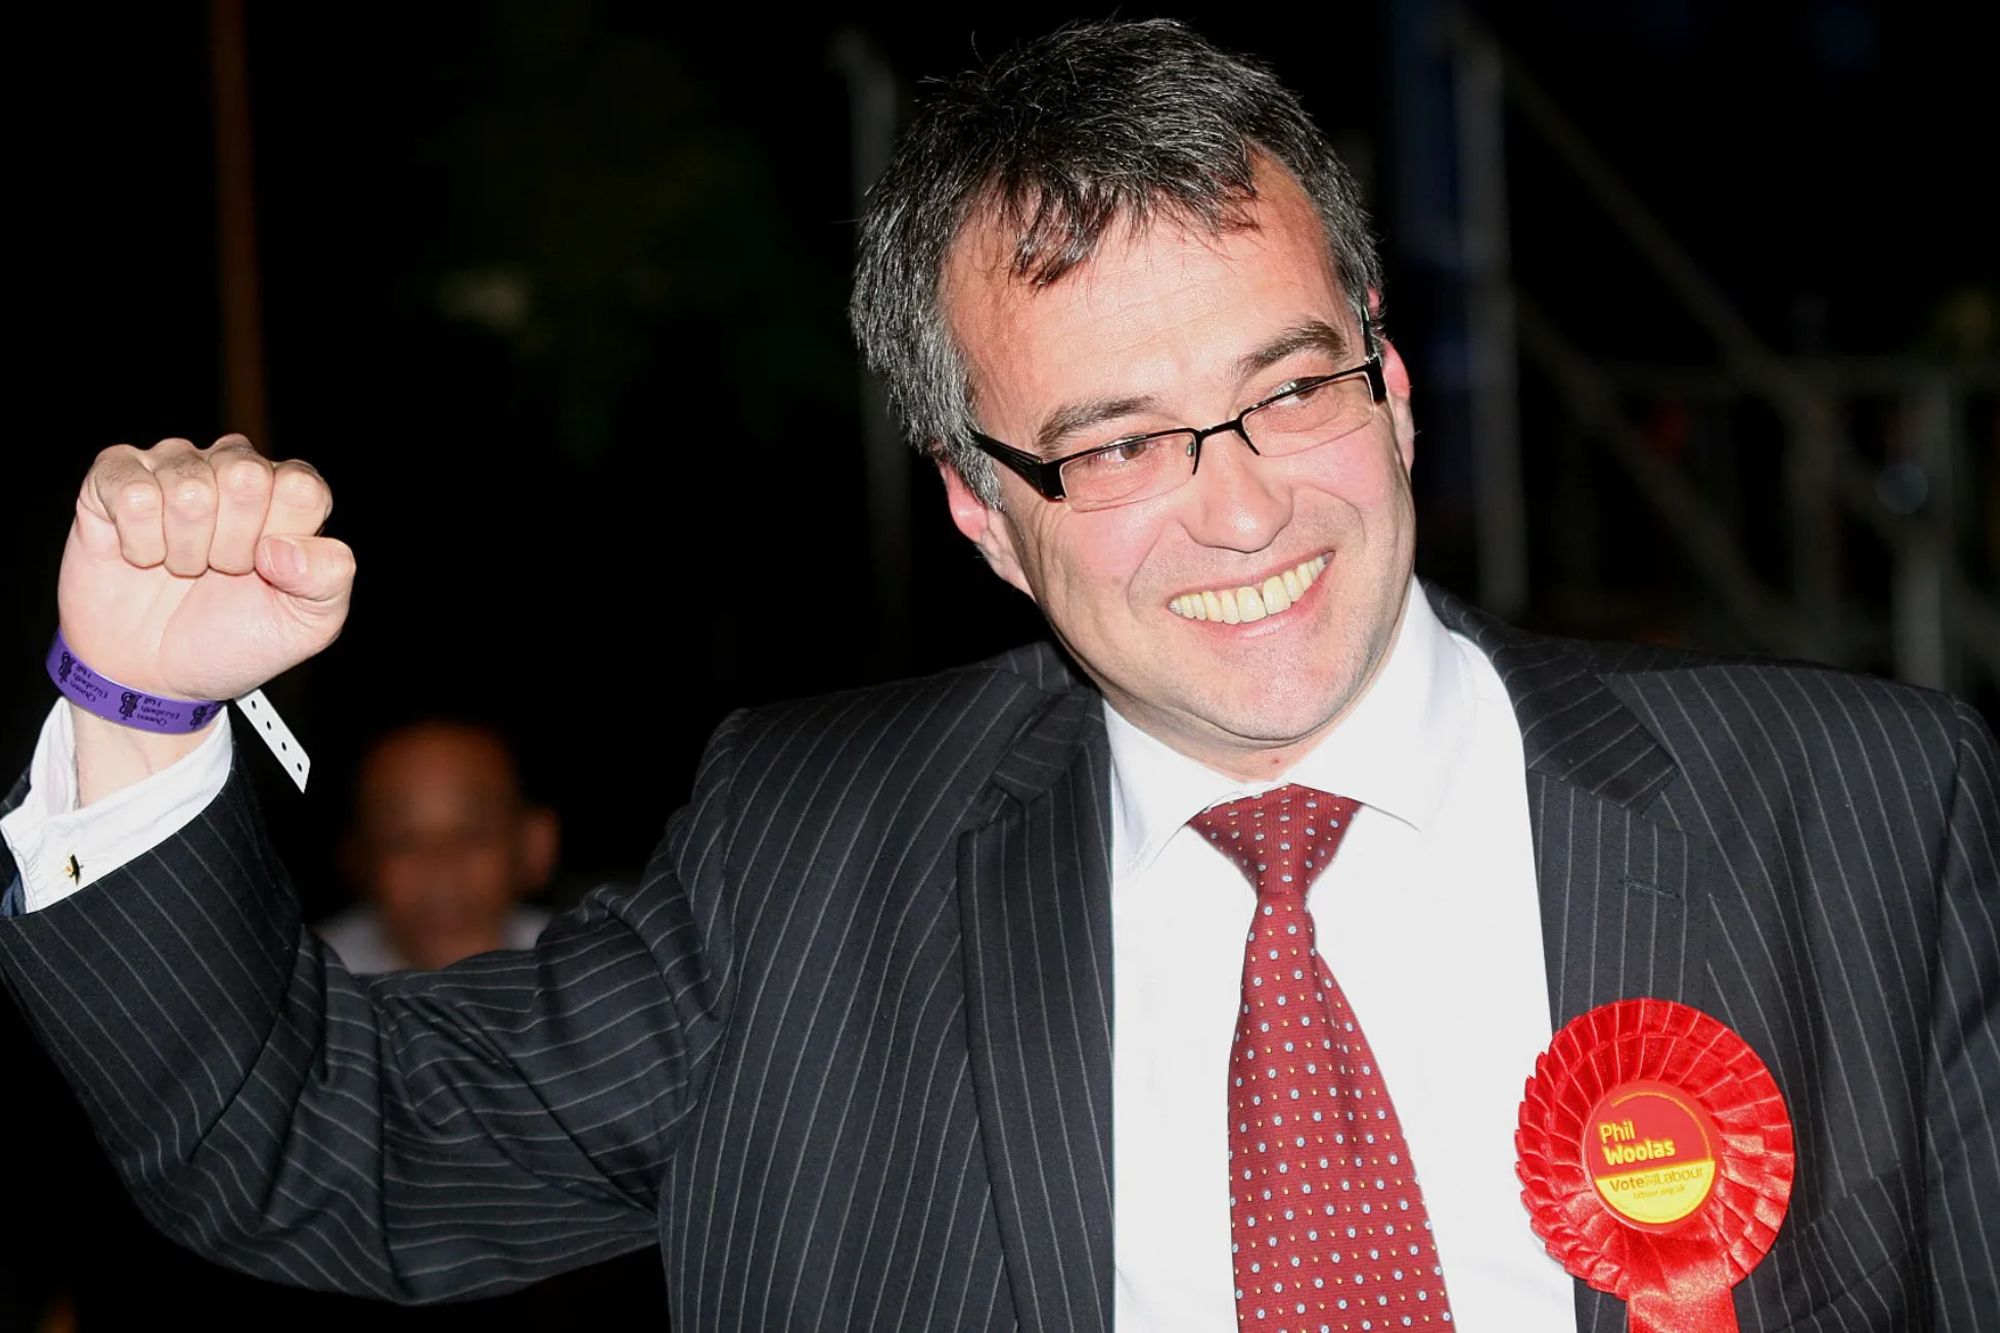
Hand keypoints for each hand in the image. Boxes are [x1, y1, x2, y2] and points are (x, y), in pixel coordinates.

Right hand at [57, 435, 353, 799]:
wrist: (154, 676)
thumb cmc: (236, 639)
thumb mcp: (307, 625)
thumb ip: (328, 578)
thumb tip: (282, 546)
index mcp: (290, 492)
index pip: (300, 486)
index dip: (279, 539)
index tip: (264, 571)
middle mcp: (234, 467)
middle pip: (245, 475)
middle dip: (231, 545)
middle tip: (220, 570)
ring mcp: (173, 466)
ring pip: (187, 487)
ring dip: (183, 549)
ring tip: (182, 567)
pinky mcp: (115, 476)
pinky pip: (131, 492)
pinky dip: (138, 541)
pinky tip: (142, 555)